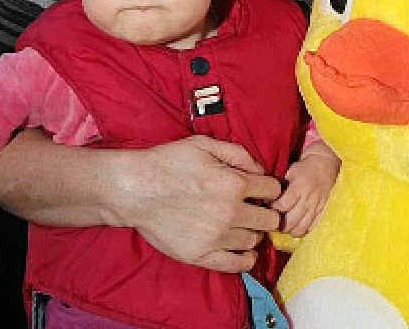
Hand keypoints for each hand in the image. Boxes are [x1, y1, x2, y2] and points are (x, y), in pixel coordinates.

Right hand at [109, 135, 282, 273]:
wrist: (134, 189)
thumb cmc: (167, 163)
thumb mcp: (204, 145)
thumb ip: (238, 153)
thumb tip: (261, 170)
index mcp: (235, 184)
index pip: (274, 190)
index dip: (268, 187)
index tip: (259, 189)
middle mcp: (231, 213)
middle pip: (271, 220)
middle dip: (265, 211)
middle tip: (251, 208)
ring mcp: (217, 237)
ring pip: (256, 240)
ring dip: (252, 232)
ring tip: (238, 225)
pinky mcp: (202, 255)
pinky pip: (238, 264)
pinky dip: (245, 257)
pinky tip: (239, 247)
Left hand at [271, 142, 339, 236]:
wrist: (325, 165)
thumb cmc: (304, 168)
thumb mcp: (289, 171)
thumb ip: (279, 185)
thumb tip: (264, 199)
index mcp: (299, 187)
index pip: (283, 205)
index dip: (273, 209)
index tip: (267, 207)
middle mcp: (308, 199)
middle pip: (291, 221)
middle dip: (279, 224)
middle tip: (273, 221)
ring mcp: (316, 207)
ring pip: (301, 228)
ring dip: (290, 231)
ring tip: (283, 226)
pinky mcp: (321, 212)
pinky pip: (311, 228)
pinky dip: (301, 231)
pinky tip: (294, 227)